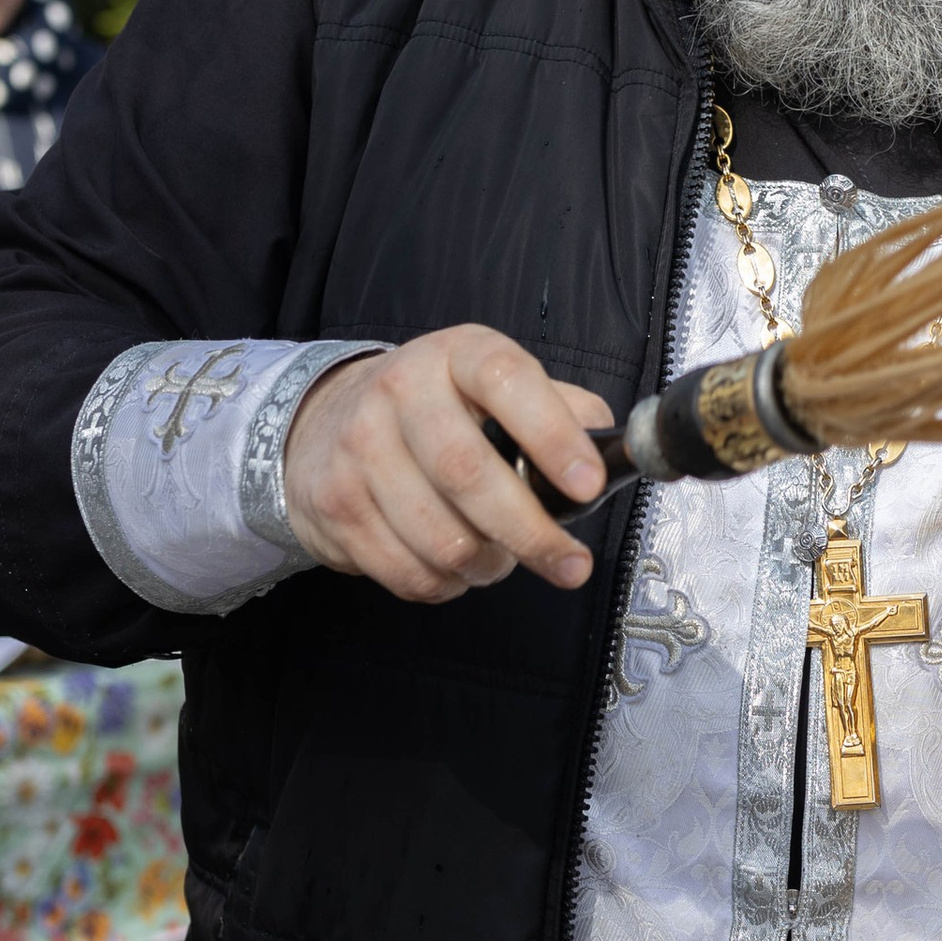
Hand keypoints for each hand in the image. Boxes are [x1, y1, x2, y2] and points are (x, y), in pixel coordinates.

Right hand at [284, 329, 612, 603]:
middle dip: (531, 534)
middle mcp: (401, 391)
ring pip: (441, 538)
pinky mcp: (335, 504)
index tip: (588, 484)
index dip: (552, 435)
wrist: (328, 421)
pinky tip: (455, 566)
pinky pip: (407, 572)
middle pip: (468, 474)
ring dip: (487, 565)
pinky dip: (446, 585)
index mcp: (457, 355)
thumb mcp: (496, 388)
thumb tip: (613, 448)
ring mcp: (359, 447)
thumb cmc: (436, 410)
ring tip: (500, 556)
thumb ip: (560, 409)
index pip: (507, 382)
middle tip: (570, 564)